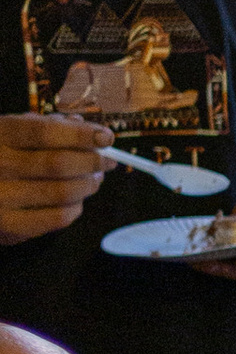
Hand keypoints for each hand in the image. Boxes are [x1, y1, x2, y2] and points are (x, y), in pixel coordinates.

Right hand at [0, 111, 108, 243]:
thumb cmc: (2, 156)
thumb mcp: (15, 132)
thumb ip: (49, 126)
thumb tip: (88, 129)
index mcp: (0, 134)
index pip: (45, 132)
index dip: (81, 135)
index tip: (106, 137)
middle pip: (59, 163)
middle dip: (92, 162)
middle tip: (107, 162)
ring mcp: (2, 198)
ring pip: (63, 192)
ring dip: (88, 185)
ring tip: (94, 179)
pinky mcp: (10, 227)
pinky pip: (58, 218)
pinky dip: (76, 208)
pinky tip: (77, 200)